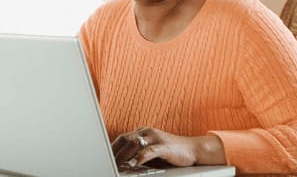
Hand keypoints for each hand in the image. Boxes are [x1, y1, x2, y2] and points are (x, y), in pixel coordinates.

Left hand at [111, 127, 226, 167]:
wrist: (193, 149)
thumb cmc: (171, 151)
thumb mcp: (151, 151)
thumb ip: (138, 154)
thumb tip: (122, 163)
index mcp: (142, 132)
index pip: (122, 138)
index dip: (111, 148)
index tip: (102, 156)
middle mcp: (147, 132)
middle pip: (125, 140)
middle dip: (114, 152)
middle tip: (106, 162)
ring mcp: (156, 138)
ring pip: (134, 144)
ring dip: (123, 155)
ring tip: (116, 164)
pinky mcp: (165, 146)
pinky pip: (149, 151)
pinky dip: (140, 157)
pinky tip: (134, 164)